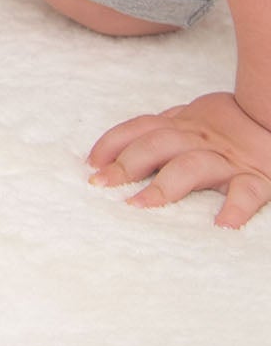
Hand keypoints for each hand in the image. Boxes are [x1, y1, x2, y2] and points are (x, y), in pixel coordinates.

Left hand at [87, 91, 270, 227]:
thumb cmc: (227, 124)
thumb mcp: (190, 119)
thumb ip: (161, 129)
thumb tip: (114, 149)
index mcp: (182, 124)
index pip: (139, 128)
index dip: (112, 143)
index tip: (91, 164)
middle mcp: (199, 139)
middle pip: (157, 145)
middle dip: (126, 164)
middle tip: (102, 185)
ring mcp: (227, 159)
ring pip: (191, 166)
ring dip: (164, 186)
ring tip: (141, 205)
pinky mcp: (258, 177)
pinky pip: (246, 193)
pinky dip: (235, 208)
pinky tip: (222, 226)